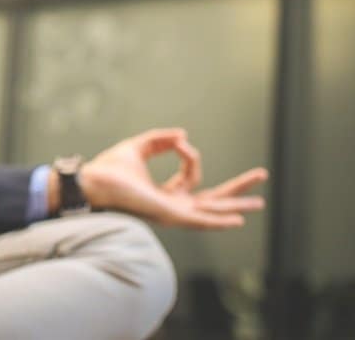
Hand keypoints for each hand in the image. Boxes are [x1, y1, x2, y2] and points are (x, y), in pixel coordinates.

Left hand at [78, 128, 267, 229]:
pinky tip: (237, 220)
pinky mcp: (168, 215)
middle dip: (237, 189)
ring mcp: (173, 213)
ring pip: (212, 210)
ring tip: (260, 202)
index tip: (179, 141)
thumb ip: (159, 140)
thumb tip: (183, 135)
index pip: (191, 175)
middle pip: (213, 198)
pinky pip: (198, 220)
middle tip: (262, 176)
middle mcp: (173, 205)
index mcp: (165, 193)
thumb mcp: (138, 147)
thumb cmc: (108, 169)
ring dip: (236, 205)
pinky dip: (218, 220)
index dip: (189, 155)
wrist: (92, 181)